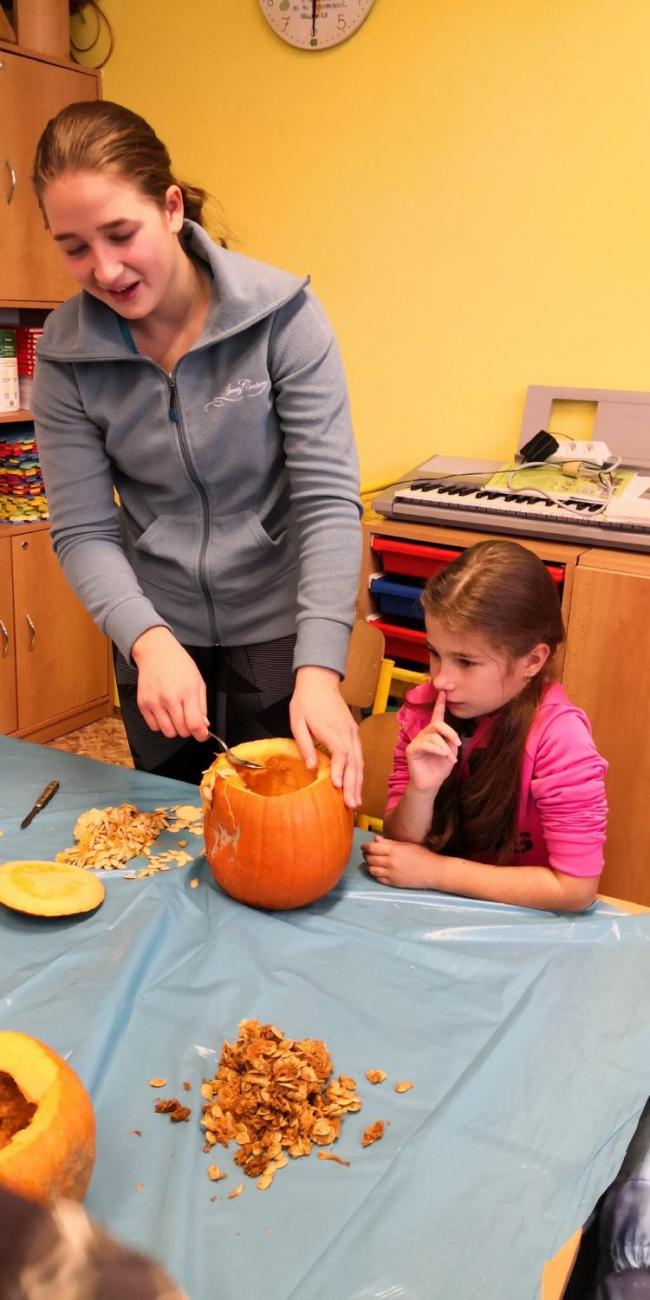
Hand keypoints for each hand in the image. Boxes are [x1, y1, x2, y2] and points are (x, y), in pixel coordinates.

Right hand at [131, 627, 208, 741]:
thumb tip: (204, 725)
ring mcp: (155, 702)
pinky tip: (164, 713)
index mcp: (187, 692)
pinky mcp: (143, 704)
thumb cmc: (179, 664)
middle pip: (182, 731)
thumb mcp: (198, 681)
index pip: (195, 724)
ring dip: (175, 729)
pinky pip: (154, 727)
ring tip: (176, 716)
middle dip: (188, 729)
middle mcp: (170, 699)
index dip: (201, 735)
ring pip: (168, 732)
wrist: (156, 652)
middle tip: (188, 720)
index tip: (202, 735)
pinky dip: (161, 724)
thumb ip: (202, 706)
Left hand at [290, 666, 362, 808]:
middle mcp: (346, 732)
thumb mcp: (297, 721)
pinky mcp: (354, 734)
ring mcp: (353, 733)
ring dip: (358, 783)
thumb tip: (312, 767)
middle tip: (351, 805)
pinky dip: (359, 773)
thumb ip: (305, 744)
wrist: (320, 681)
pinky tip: (356, 786)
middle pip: (354, 761)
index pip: (341, 752)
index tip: (337, 785)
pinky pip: (359, 756)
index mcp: (331, 729)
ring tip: (356, 802)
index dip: (340, 769)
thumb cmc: (306, 701)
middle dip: (353, 785)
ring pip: (359, 761)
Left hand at [361, 835, 441, 889]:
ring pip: (371, 870)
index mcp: (394, 850)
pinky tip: (379, 870)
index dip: (365, 846)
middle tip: (367, 853)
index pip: (372, 848)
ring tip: (372, 862)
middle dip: (366, 855)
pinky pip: (378, 878)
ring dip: (369, 865)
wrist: (433, 871)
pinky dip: (375, 874)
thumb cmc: (421, 855)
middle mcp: (390, 862)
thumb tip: (374, 839)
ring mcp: (391, 874)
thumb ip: (389, 842)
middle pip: (369, 859)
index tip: (364, 846)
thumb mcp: (406, 845)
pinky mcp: (393, 883)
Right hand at [406, 689, 459, 793]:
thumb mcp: (451, 753)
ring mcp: (417, 741)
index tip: (443, 692)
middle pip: (437, 724)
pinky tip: (443, 756)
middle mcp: (424, 734)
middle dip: (450, 732)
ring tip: (450, 758)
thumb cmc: (440, 769)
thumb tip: (451, 737)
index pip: (436, 715)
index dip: (439, 704)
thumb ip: (451, 742)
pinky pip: (426, 744)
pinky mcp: (412, 749)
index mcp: (434, 733)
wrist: (430, 784)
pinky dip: (438, 750)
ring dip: (445, 747)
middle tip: (457, 744)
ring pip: (434, 735)